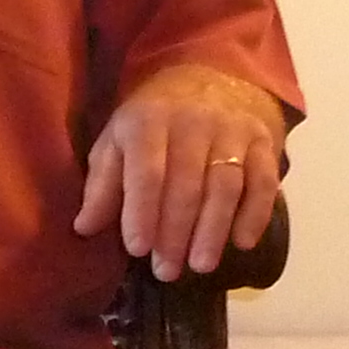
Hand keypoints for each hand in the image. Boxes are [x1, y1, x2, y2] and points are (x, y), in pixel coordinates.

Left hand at [75, 62, 286, 278]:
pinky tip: (242, 243)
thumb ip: (102, 184)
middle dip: (176, 233)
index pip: (147, 171)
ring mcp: (232, 130)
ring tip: (201, 266)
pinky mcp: (262, 141)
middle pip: (187, 184)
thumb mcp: (117, 141)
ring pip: (225, 185)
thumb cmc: (151, 122)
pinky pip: (264, 180)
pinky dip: (255, 213)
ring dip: (213, 230)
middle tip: (166, 270)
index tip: (138, 249)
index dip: (142, 212)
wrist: (205, 77)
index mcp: (148, 121)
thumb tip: (84, 227)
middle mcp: (193, 122)